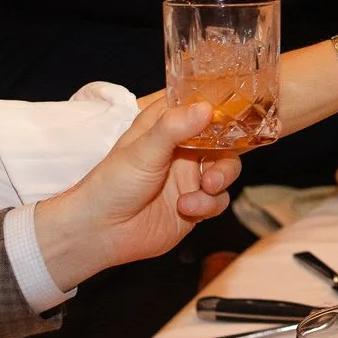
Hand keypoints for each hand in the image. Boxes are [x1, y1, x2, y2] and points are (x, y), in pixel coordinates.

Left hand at [33, 99, 241, 292]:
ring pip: (226, 170)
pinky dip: (208, 204)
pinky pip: (218, 200)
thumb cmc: (111, 185)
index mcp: (166, 127)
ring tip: (206, 187)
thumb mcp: (142, 150)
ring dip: (221, 178)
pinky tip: (187, 209)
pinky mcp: (195, 205)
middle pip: (223, 140)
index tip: (237, 110)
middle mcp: (181, 149)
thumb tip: (206, 107)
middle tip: (218, 163)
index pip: (199, 105)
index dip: (220, 106)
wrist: (100, 233)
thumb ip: (174, 128)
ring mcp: (189, 177)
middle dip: (228, 152)